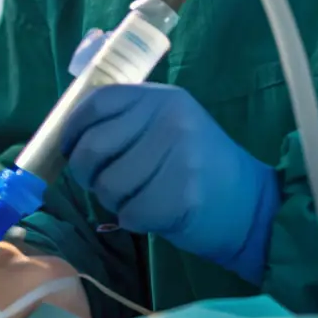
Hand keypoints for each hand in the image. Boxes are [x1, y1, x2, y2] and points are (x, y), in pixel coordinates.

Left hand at [61, 83, 279, 284]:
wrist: (250, 205)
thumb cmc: (197, 165)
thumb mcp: (168, 125)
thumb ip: (128, 122)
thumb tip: (70, 138)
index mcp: (161, 97)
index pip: (99, 102)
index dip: (73, 127)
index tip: (68, 148)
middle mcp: (170, 118)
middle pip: (94, 146)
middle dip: (86, 172)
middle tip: (99, 182)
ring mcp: (179, 154)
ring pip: (108, 184)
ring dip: (113, 200)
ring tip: (136, 197)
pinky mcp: (182, 194)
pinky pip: (130, 213)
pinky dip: (133, 220)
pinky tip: (152, 214)